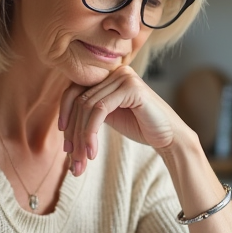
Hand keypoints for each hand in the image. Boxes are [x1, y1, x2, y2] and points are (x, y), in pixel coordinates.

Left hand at [58, 66, 188, 174]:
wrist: (169, 137)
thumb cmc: (141, 127)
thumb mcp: (109, 117)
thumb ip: (89, 112)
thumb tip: (62, 125)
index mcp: (108, 76)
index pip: (74, 92)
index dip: (65, 118)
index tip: (66, 146)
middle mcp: (115, 71)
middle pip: (79, 101)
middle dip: (73, 134)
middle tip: (73, 160)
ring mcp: (123, 76)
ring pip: (87, 107)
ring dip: (80, 138)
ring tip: (82, 161)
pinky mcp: (130, 87)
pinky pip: (99, 109)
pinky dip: (91, 132)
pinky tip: (92, 152)